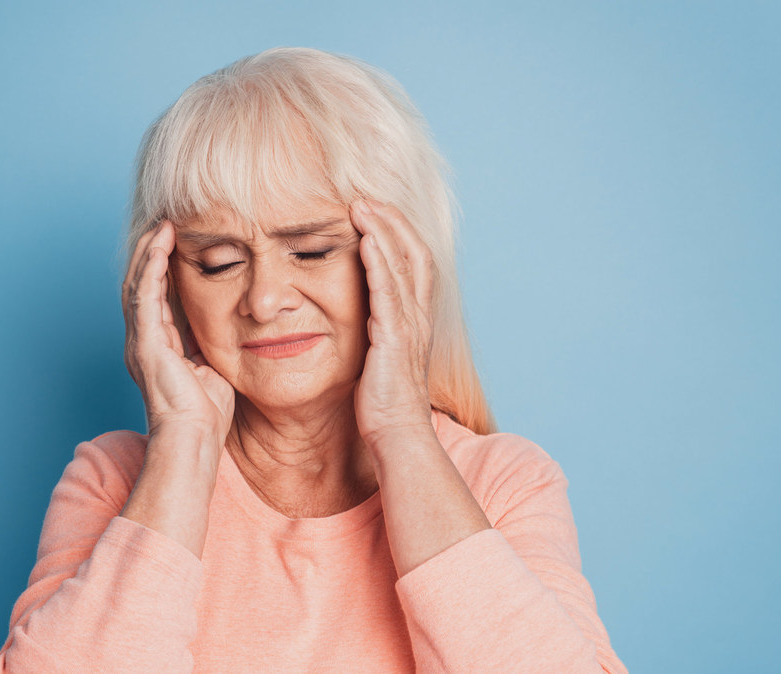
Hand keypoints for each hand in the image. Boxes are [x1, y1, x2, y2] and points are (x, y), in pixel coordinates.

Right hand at [122, 220, 234, 447]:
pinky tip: (158, 246)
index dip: (163, 267)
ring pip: (138, 284)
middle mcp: (143, 340)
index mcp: (158, 345)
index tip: (175, 241)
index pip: (157, 296)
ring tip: (160, 226)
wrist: (194, 438)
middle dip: (150, 252)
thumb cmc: (206, 414)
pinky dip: (150, 268)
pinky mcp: (146, 343)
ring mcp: (141, 341)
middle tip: (164, 223)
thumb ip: (208, 344)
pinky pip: (144, 296)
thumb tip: (226, 325)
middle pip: (141, 284)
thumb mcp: (211, 367)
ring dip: (148, 252)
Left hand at [350, 200, 436, 450]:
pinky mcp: (394, 339)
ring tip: (362, 205)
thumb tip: (363, 315)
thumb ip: (377, 331)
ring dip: (383, 231)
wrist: (398, 435)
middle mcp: (418, 317)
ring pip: (402, 266)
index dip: (398, 233)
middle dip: (392, 221)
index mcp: (416, 319)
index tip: (375, 211)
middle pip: (414, 253)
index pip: (415, 263)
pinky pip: (388, 293)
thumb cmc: (385, 402)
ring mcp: (409, 326)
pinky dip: (379, 263)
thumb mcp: (382, 357)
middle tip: (367, 196)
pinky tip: (366, 241)